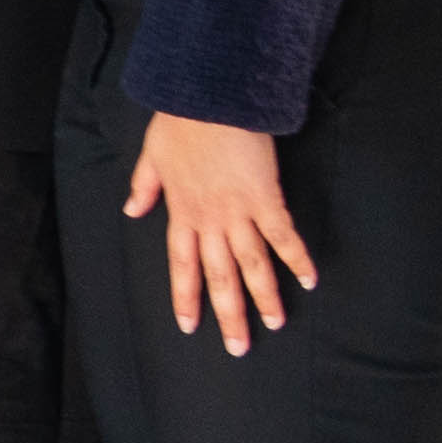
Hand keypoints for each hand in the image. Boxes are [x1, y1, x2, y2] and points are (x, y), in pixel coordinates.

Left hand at [128, 111, 318, 349]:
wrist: (207, 95)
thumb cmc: (180, 121)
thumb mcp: (150, 155)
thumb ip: (143, 186)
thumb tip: (131, 210)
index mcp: (180, 212)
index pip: (181, 265)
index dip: (185, 296)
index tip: (189, 325)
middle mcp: (208, 219)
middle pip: (218, 276)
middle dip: (228, 313)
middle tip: (237, 347)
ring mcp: (237, 210)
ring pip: (250, 264)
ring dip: (263, 296)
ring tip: (274, 323)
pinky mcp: (265, 196)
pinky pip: (282, 235)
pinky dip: (296, 258)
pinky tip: (309, 279)